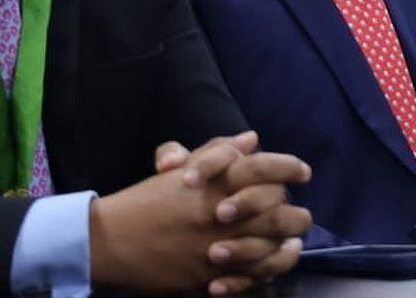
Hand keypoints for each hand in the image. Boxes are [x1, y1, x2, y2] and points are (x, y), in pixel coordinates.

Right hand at [91, 136, 311, 292]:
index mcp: (211, 181)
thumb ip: (217, 152)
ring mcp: (216, 244)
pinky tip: (277, 262)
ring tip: (294, 240)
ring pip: (269, 247)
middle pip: (275, 211)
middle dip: (295, 212)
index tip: (303, 171)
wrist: (113, 240)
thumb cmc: (146, 200)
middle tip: (302, 212)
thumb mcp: (180, 168)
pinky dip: (270, 269)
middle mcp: (218, 211)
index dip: (287, 167)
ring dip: (288, 243)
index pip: (260, 167)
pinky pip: (251, 275)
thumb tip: (251, 139)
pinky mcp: (210, 273)